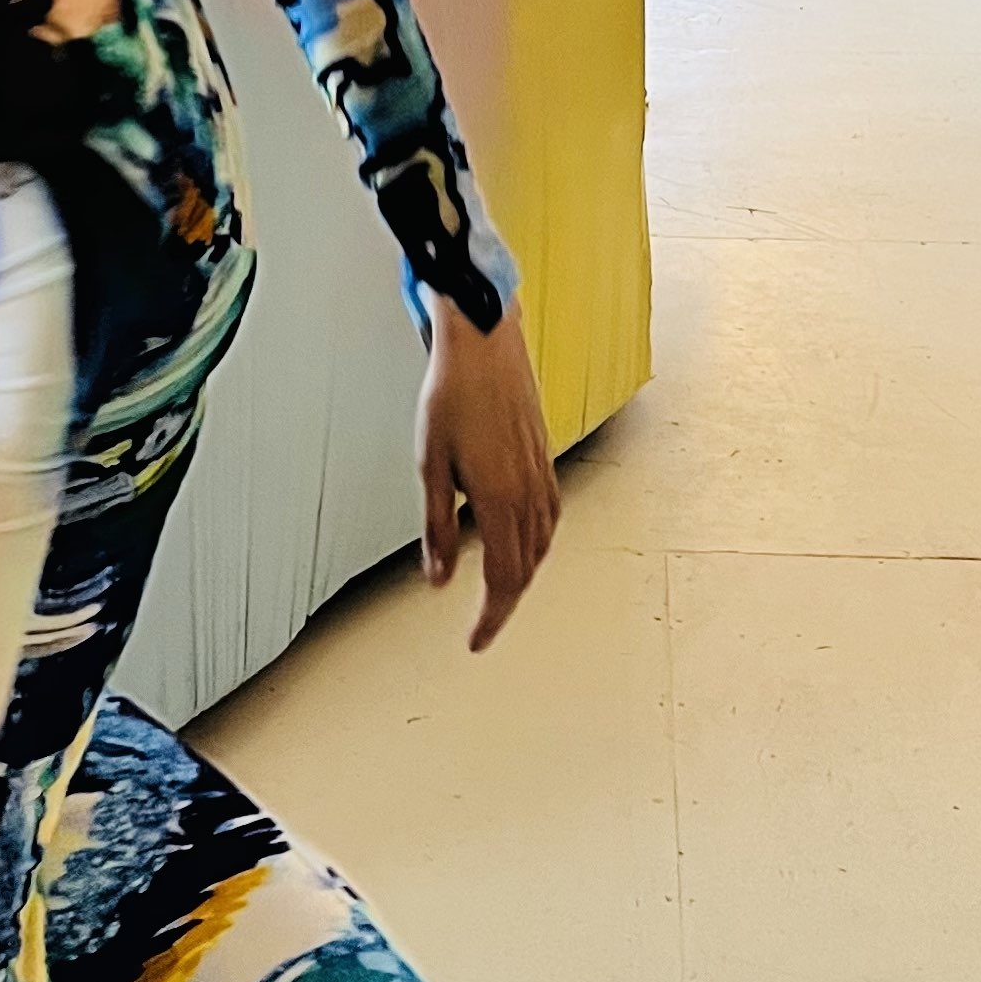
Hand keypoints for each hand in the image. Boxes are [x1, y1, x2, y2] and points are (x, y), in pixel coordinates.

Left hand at [417, 300, 558, 651]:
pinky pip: (551, 515)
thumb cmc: (450, 394)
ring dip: (524, 575)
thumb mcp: (429, 465)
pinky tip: (526, 541)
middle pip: (527, 569)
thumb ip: (438, 527)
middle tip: (483, 626)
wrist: (484, 339)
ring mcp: (542, 471)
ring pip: (543, 544)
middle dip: (506, 603)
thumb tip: (440, 579)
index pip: (504, 579)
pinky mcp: (544, 455)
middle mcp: (529, 491)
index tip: (476, 642)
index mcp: (500, 499)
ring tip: (501, 592)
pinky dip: (539, 543)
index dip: (491, 617)